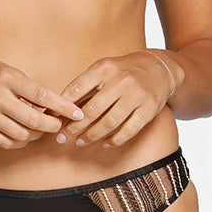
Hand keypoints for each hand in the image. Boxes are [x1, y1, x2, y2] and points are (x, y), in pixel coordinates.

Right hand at [0, 53, 86, 150]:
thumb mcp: (8, 71)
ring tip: (39, 129)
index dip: (63, 107)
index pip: (43, 96)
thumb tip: (54, 108)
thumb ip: (28, 89)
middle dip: (52, 126)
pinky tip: (23, 135)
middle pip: (34, 121)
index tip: (78, 113)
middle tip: (58, 125)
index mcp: (7, 78)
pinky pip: (5, 142)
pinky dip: (19, 142)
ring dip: (35, 135)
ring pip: (21, 135)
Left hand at [58, 51, 181, 148]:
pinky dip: (115, 140)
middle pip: (92, 110)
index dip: (62, 106)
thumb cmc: (123, 71)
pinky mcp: (149, 108)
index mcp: (105, 68)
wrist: (159, 68)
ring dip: (91, 136)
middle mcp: (121, 80)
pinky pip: (129, 130)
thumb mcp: (103, 70)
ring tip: (79, 142)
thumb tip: (58, 108)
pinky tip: (105, 144)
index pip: (77, 88)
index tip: (53, 119)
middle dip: (73, 127)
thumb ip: (84, 87)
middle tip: (61, 138)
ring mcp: (136, 95)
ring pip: (109, 122)